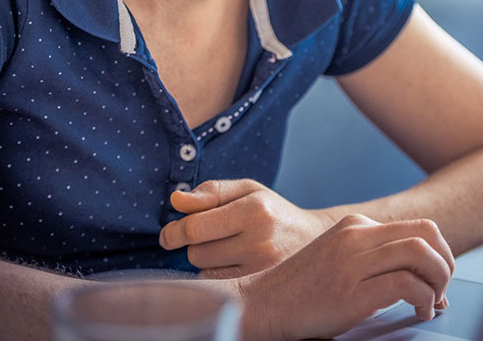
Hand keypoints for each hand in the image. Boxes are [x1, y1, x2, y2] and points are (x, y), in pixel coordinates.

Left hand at [159, 178, 333, 275]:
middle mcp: (260, 242)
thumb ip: (210, 191)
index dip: (175, 231)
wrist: (313, 241)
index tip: (169, 234)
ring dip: (206, 261)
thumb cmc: (272, 211)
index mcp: (254, 209)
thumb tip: (175, 200)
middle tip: (212, 236)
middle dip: (195, 244)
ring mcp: (261, 272)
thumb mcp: (247, 190)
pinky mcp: (261, 292)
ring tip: (230, 249)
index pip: (195, 227)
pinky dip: (218, 277)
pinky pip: (217, 288)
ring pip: (204, 273)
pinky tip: (235, 266)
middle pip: (196, 252)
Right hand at [239, 214, 453, 340]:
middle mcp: (356, 236)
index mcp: (355, 226)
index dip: (440, 254)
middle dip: (446, 263)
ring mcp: (353, 261)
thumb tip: (421, 280)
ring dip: (439, 279)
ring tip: (432, 302)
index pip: (418, 226)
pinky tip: (419, 312)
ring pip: (421, 252)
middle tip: (442, 289)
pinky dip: (424, 299)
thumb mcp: (339, 261)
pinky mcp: (352, 291)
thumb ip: (373, 260)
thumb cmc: (301, 291)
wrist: (262, 304)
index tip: (439, 280)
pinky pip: (406, 283)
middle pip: (426, 233)